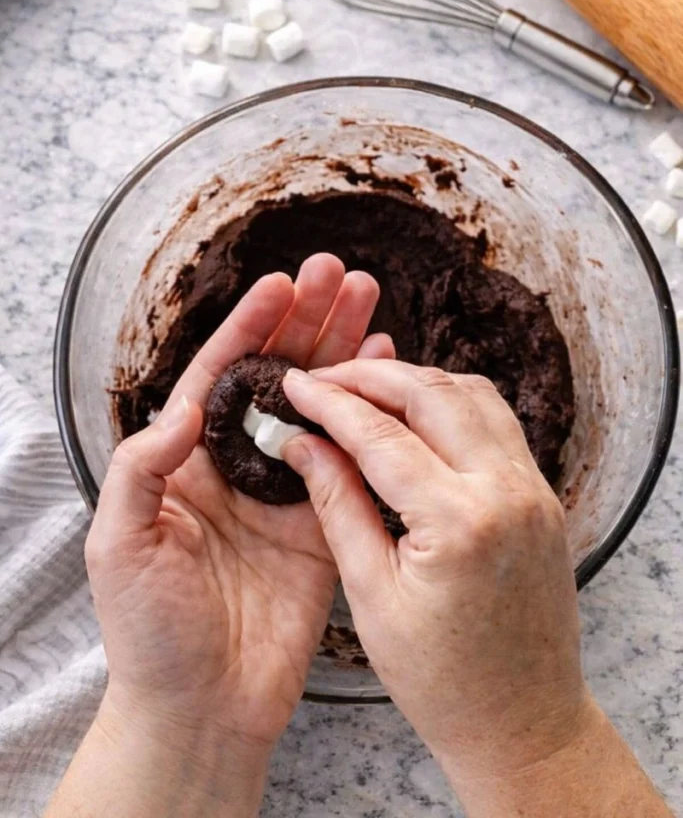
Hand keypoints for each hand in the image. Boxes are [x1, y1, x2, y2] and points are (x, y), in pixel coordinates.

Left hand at [85, 256, 394, 761]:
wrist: (202, 707)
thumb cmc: (148, 632)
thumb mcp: (119, 543)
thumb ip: (141, 468)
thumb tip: (183, 407)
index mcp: (187, 461)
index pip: (222, 373)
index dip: (251, 326)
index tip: (279, 283)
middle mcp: (239, 466)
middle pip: (279, 376)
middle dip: (308, 322)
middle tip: (337, 273)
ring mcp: (285, 492)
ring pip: (321, 405)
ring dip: (345, 352)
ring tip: (369, 301)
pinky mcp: (325, 525)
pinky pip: (351, 459)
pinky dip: (371, 416)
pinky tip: (387, 374)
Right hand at [281, 361, 587, 788]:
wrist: (523, 723)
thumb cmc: (441, 679)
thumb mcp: (372, 595)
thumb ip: (337, 505)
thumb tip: (302, 442)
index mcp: (458, 521)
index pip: (381, 434)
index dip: (330, 403)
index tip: (296, 384)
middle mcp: (506, 491)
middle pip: (432, 393)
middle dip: (372, 377)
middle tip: (325, 377)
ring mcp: (534, 489)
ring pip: (472, 394)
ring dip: (416, 382)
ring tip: (365, 390)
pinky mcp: (543, 495)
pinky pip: (497, 422)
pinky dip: (453, 403)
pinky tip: (417, 415)